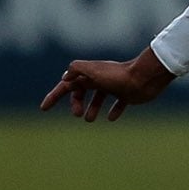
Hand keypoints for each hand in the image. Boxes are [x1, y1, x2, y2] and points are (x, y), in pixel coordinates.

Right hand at [40, 48, 174, 122]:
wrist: (144, 78)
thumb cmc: (118, 76)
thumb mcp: (94, 71)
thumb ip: (77, 70)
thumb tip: (65, 79)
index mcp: (90, 73)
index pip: (67, 84)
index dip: (54, 96)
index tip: (44, 108)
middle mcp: (101, 78)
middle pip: (81, 91)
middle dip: (75, 102)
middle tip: (77, 114)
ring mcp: (114, 86)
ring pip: (98, 97)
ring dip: (91, 108)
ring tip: (90, 120)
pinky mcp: (126, 94)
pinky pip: (117, 103)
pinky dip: (113, 110)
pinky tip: (111, 118)